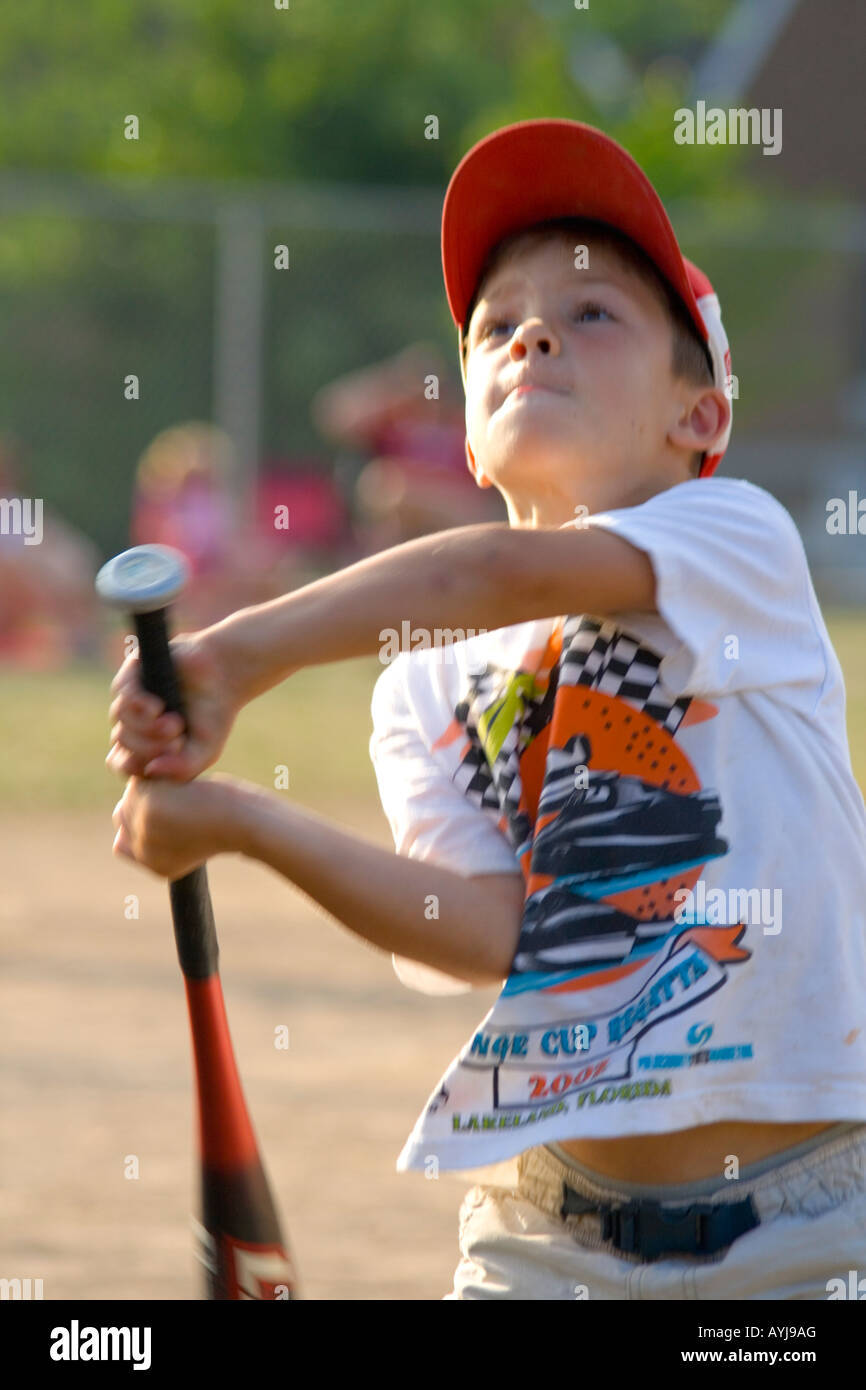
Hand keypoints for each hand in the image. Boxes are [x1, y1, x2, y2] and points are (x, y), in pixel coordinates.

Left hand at [106, 628, 241, 780]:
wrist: (225, 675)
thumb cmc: (213, 717)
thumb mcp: (204, 752)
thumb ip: (181, 769)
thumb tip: (150, 770)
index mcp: (143, 744)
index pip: (121, 763)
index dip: (140, 766)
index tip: (167, 761)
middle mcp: (132, 721)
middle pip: (121, 742)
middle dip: (150, 747)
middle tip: (178, 737)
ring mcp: (130, 698)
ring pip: (120, 720)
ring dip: (147, 727)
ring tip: (175, 722)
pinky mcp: (132, 674)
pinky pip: (122, 695)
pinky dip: (141, 706)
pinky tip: (159, 706)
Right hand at [112, 773, 250, 878]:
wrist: (244, 822)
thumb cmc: (226, 827)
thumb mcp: (188, 848)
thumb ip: (157, 843)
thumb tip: (122, 836)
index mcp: (153, 866)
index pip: (121, 844)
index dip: (138, 822)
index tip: (164, 810)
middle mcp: (143, 850)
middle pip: (122, 815)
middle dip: (144, 800)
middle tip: (176, 794)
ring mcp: (143, 826)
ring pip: (131, 794)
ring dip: (154, 784)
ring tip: (183, 789)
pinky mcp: (150, 802)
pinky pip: (142, 778)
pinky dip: (161, 772)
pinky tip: (185, 779)